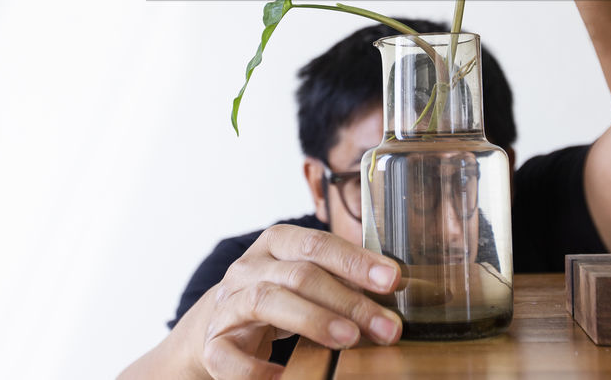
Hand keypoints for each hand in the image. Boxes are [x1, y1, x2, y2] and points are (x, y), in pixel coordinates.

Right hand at [176, 225, 402, 378]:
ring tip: (349, 339)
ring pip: (265, 302)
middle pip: (299, 275)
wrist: (219, 324)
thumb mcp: (307, 279)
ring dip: (313, 320)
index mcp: (275, 244)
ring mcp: (228, 304)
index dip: (355, 261)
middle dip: (348, 300)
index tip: (392, 280)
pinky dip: (258, 369)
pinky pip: (230, 356)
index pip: (316, 244)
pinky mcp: (214, 344)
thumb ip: (343, 278)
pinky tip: (287, 376)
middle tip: (386, 326)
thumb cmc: (278, 297)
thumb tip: (396, 288)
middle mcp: (248, 268)